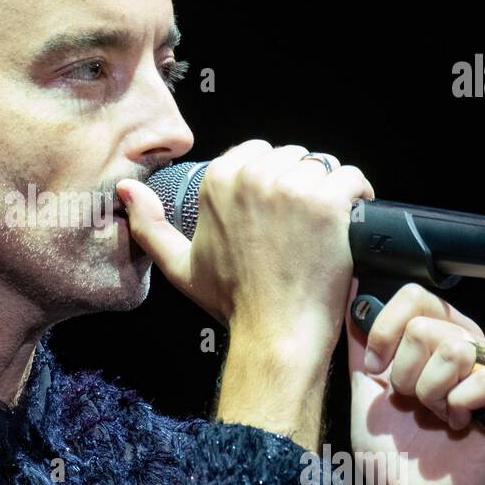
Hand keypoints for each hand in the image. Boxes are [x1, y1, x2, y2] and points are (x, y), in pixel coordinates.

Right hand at [118, 141, 374, 356]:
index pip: (259, 153)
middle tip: (300, 228)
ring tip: (323, 229)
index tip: (277, 216)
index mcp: (218, 180)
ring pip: (323, 166)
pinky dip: (358, 197)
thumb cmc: (232, 301)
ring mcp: (291, 187)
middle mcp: (252, 175)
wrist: (275, 331)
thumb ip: (149, 224)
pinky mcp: (327, 202)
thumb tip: (127, 191)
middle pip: (293, 157)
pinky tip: (346, 224)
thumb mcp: (178, 264)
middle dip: (300, 185)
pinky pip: (354, 179)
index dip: (272, 183)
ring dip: (329, 193)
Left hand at [345, 279, 484, 484]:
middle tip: (410, 401)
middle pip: (432, 326)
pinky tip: (454, 425)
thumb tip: (353, 290)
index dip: (387, 331)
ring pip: (458, 350)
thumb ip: (362, 337)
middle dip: (406, 372)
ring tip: (432, 414)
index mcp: (443, 337)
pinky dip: (456, 406)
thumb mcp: (366, 384)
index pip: (419, 297)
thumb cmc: (391, 446)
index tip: (376, 368)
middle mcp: (476, 350)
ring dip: (430, 390)